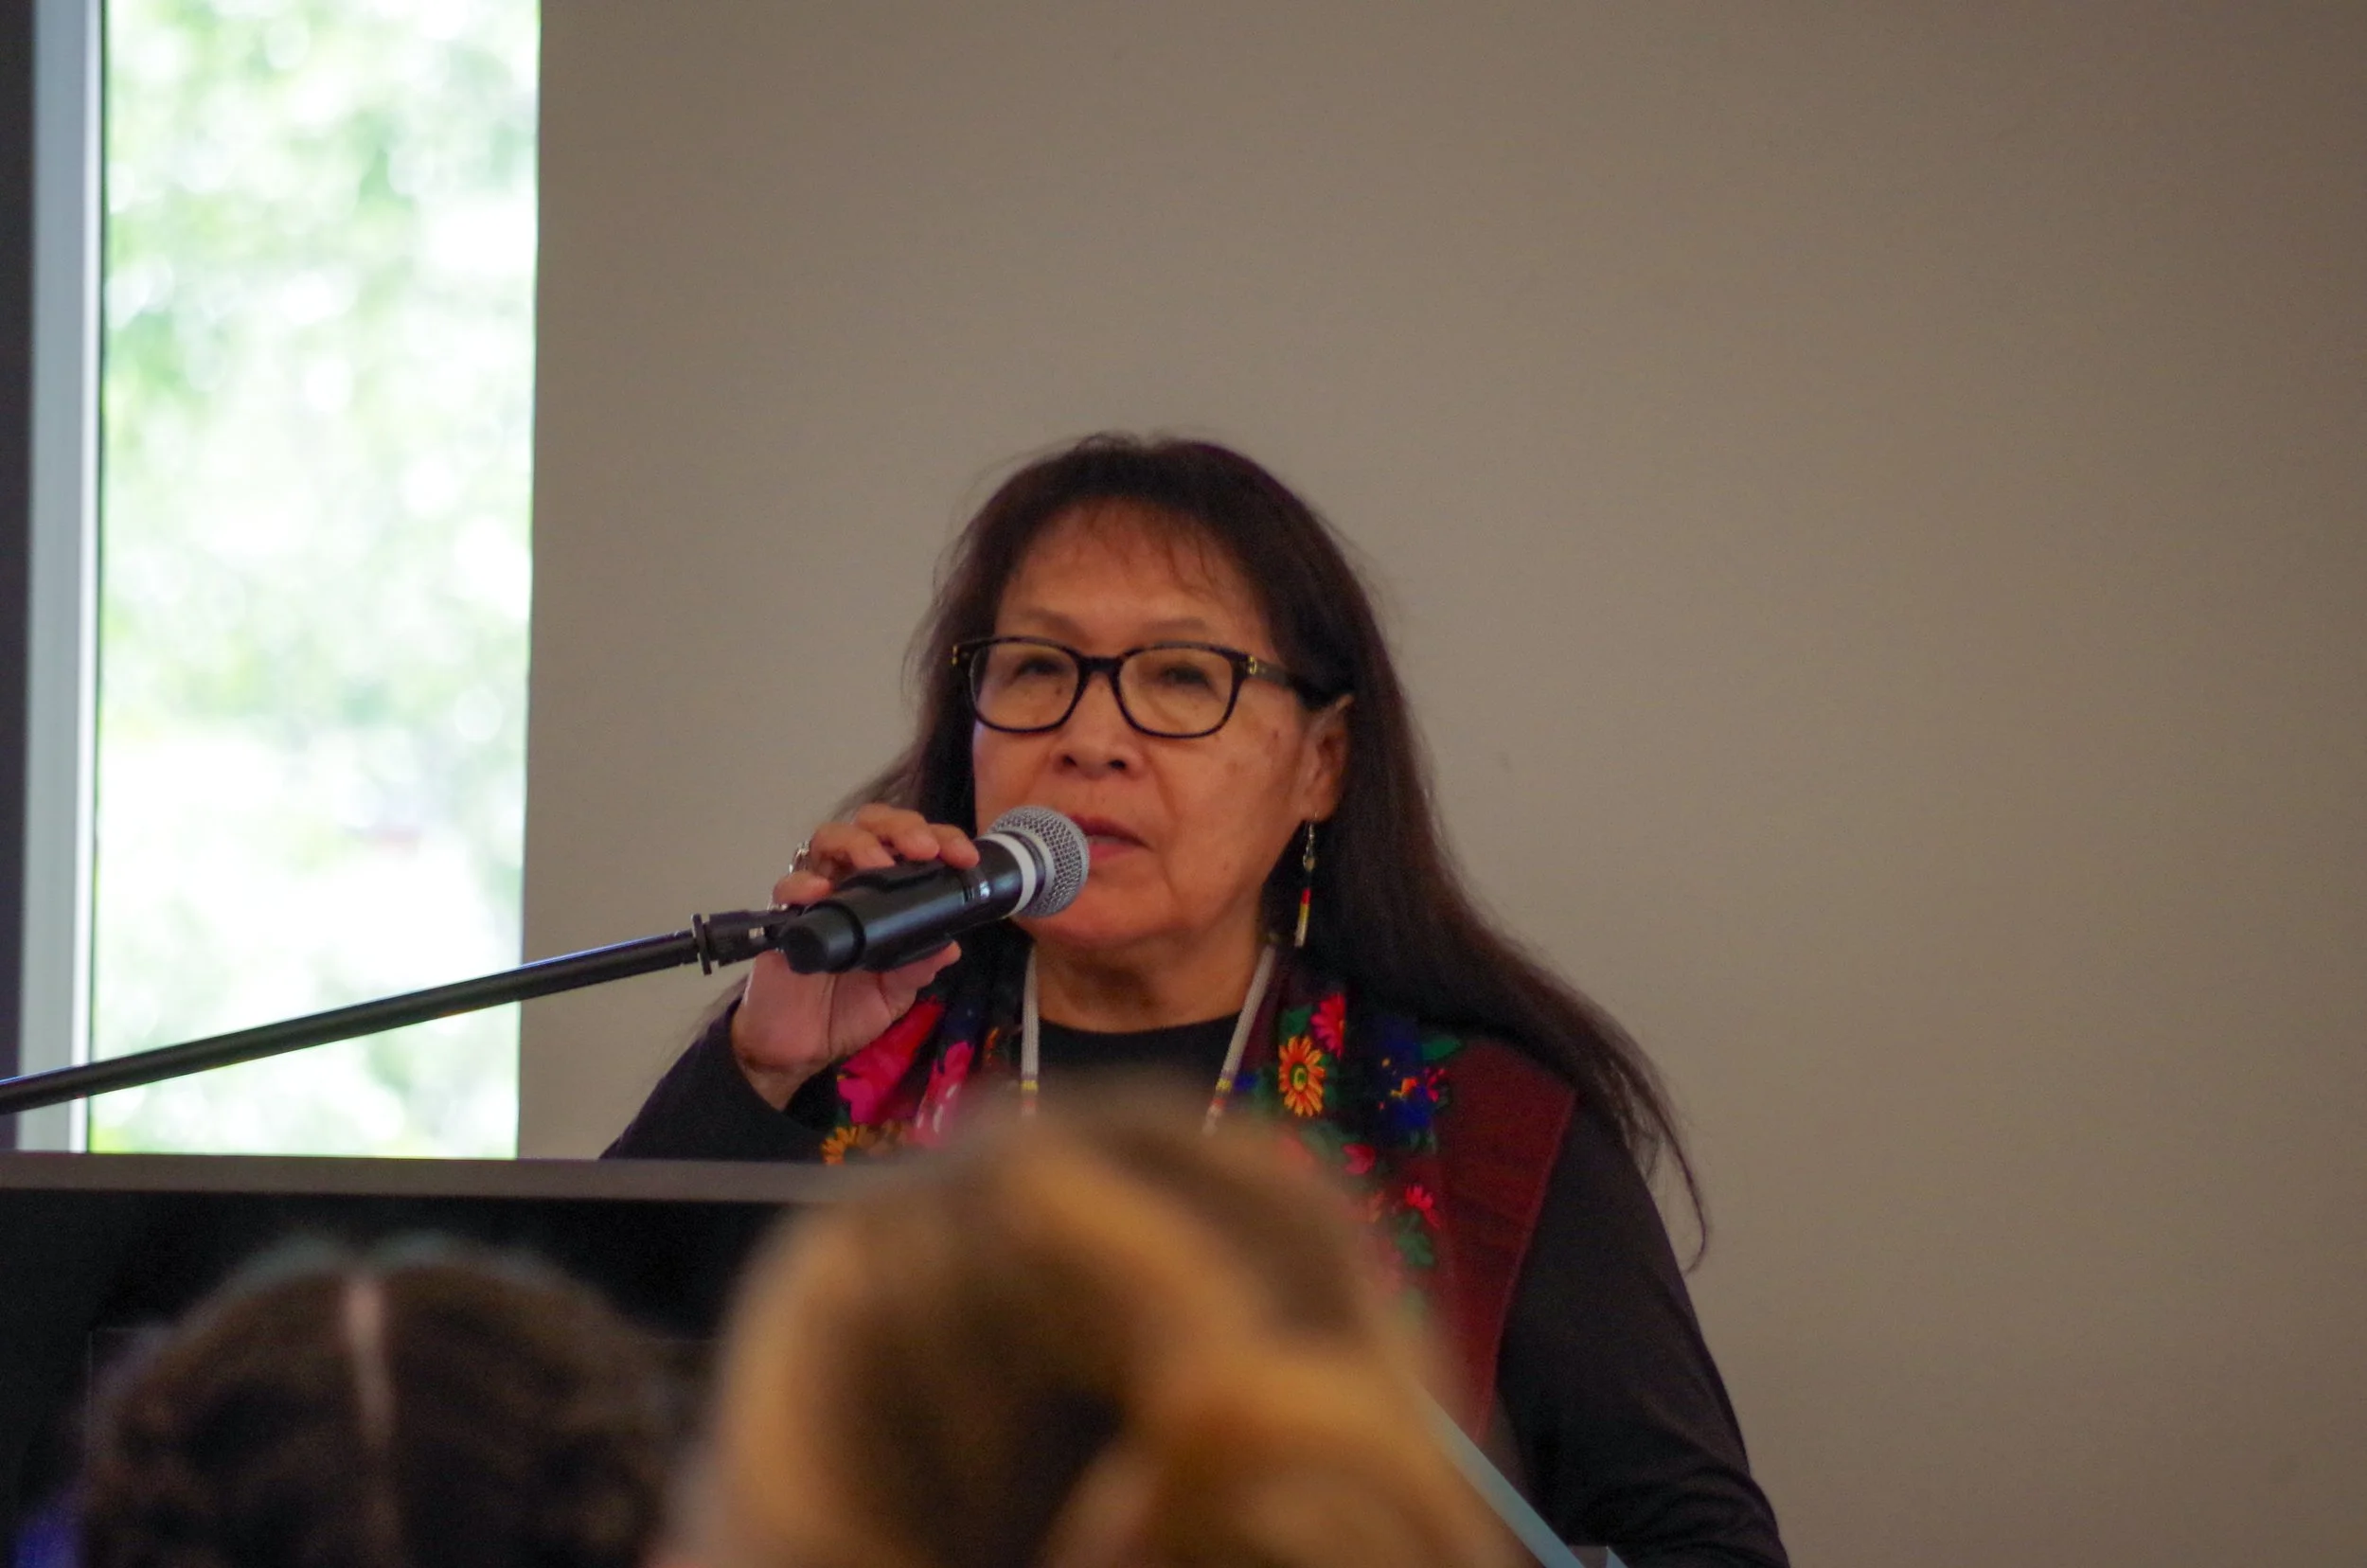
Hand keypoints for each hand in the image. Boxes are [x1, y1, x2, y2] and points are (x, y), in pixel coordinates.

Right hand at [730, 804, 979, 1108]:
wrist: (801, 1046)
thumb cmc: (847, 1010)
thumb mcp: (896, 991)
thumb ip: (918, 967)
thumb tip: (950, 946)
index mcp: (882, 893)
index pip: (910, 846)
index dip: (940, 840)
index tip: (963, 859)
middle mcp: (849, 883)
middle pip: (869, 826)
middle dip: (901, 827)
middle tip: (923, 850)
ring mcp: (815, 896)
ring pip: (829, 839)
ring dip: (859, 843)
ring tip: (879, 865)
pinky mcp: (782, 919)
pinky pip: (787, 888)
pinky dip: (804, 884)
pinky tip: (823, 893)